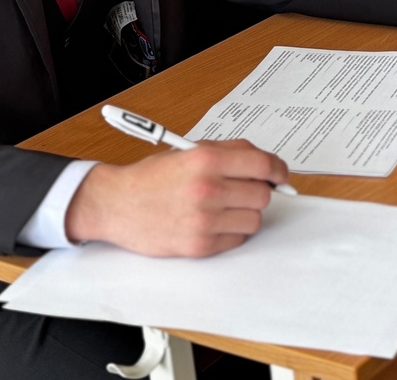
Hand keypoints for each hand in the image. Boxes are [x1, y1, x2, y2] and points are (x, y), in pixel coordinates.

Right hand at [65, 140, 287, 256]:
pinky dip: (231, 232)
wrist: (116, 204)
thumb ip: (227, 153)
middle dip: (257, 191)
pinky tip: (212, 222)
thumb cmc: (151, 178)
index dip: (278, 170)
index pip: (262, 164)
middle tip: (242, 189)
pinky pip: (237, 240)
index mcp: (205, 160)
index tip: (280, 175)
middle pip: (262, 195)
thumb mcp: (188, 151)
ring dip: (244, 213)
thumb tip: (265, 164)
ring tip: (224, 207)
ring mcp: (203, 220)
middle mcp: (206, 189)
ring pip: (253, 220)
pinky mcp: (199, 245)